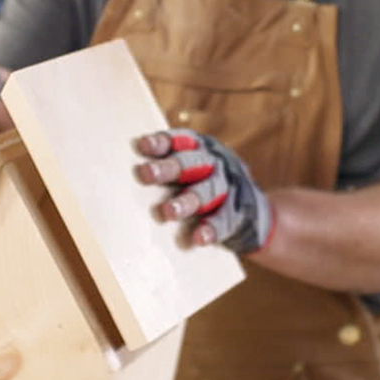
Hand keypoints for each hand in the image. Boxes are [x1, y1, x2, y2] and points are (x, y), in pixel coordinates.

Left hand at [135, 129, 274, 254]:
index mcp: (201, 150)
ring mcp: (229, 187)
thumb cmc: (205, 188)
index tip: (142, 146)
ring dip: (186, 201)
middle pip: (191, 163)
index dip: (162, 142)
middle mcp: (215, 164)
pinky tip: (199, 238)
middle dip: (168, 168)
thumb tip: (126, 176)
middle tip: (145, 174)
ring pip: (207, 192)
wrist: (254, 213)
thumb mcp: (192, 172)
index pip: (181, 141)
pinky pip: (225, 220)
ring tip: (168, 212)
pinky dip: (211, 228)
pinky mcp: (239, 212)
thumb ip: (169, 171)